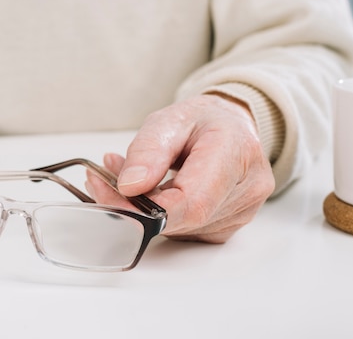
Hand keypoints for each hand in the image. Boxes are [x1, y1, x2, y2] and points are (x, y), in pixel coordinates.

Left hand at [87, 94, 274, 242]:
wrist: (231, 128)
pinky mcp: (226, 228)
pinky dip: (158, 216)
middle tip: (106, 178)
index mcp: (236, 151)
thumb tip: (129, 186)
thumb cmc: (203, 121)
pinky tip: (151, 193)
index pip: (193, 201)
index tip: (117, 193)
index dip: (149, 209)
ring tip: (131, 177)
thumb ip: (148, 151)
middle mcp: (247, 188)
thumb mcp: (169, 120)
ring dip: (144, 210)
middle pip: (182, 218)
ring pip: (177, 228)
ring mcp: (240, 213)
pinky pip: (182, 231)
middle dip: (136, 205)